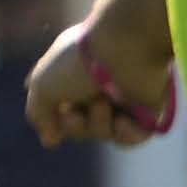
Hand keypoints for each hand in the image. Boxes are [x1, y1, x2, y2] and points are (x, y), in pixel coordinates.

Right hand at [27, 9, 174, 148]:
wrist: (126, 47)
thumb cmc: (80, 62)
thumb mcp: (42, 85)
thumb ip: (38, 113)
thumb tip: (51, 140)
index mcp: (73, 75)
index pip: (60, 110)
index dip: (56, 119)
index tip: (58, 112)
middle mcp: (98, 86)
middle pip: (80, 128)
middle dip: (74, 126)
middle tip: (75, 113)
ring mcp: (124, 98)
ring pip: (104, 132)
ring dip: (98, 124)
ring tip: (103, 101)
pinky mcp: (148, 108)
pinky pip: (133, 137)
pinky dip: (125, 135)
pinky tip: (122, 121)